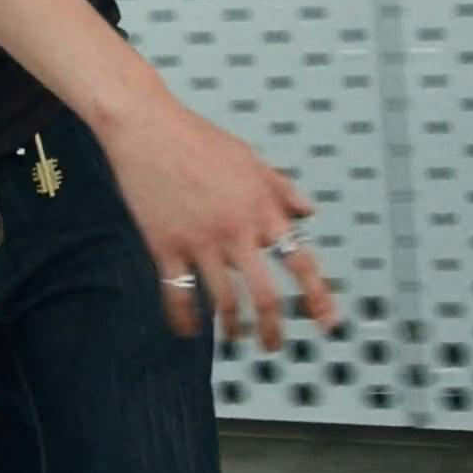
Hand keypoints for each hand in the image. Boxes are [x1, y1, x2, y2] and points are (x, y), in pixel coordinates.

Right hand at [100, 90, 340, 347]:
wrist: (146, 127)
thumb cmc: (198, 138)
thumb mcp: (250, 158)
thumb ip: (281, 188)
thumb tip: (308, 212)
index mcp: (262, 208)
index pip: (301, 260)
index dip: (318, 296)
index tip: (327, 321)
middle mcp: (236, 229)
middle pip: (266, 295)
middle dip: (273, 329)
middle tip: (273, 345)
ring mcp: (200, 240)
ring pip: (224, 302)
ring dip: (233, 329)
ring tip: (235, 338)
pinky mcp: (165, 246)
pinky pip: (178, 295)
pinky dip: (184, 320)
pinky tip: (189, 330)